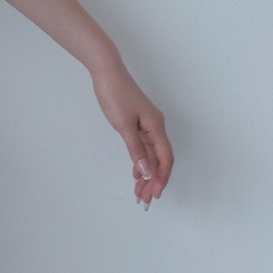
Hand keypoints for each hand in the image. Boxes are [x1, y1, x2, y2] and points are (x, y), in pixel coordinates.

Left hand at [89, 61, 173, 208]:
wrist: (107, 73)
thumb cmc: (116, 94)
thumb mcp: (124, 126)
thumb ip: (136, 150)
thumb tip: (146, 171)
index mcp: (156, 127)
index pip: (165, 159)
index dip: (161, 178)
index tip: (155, 195)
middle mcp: (156, 127)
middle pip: (160, 160)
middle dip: (154, 182)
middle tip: (144, 200)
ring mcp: (148, 126)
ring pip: (152, 156)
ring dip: (147, 175)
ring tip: (139, 193)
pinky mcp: (139, 124)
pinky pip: (145, 148)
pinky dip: (141, 162)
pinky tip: (136, 173)